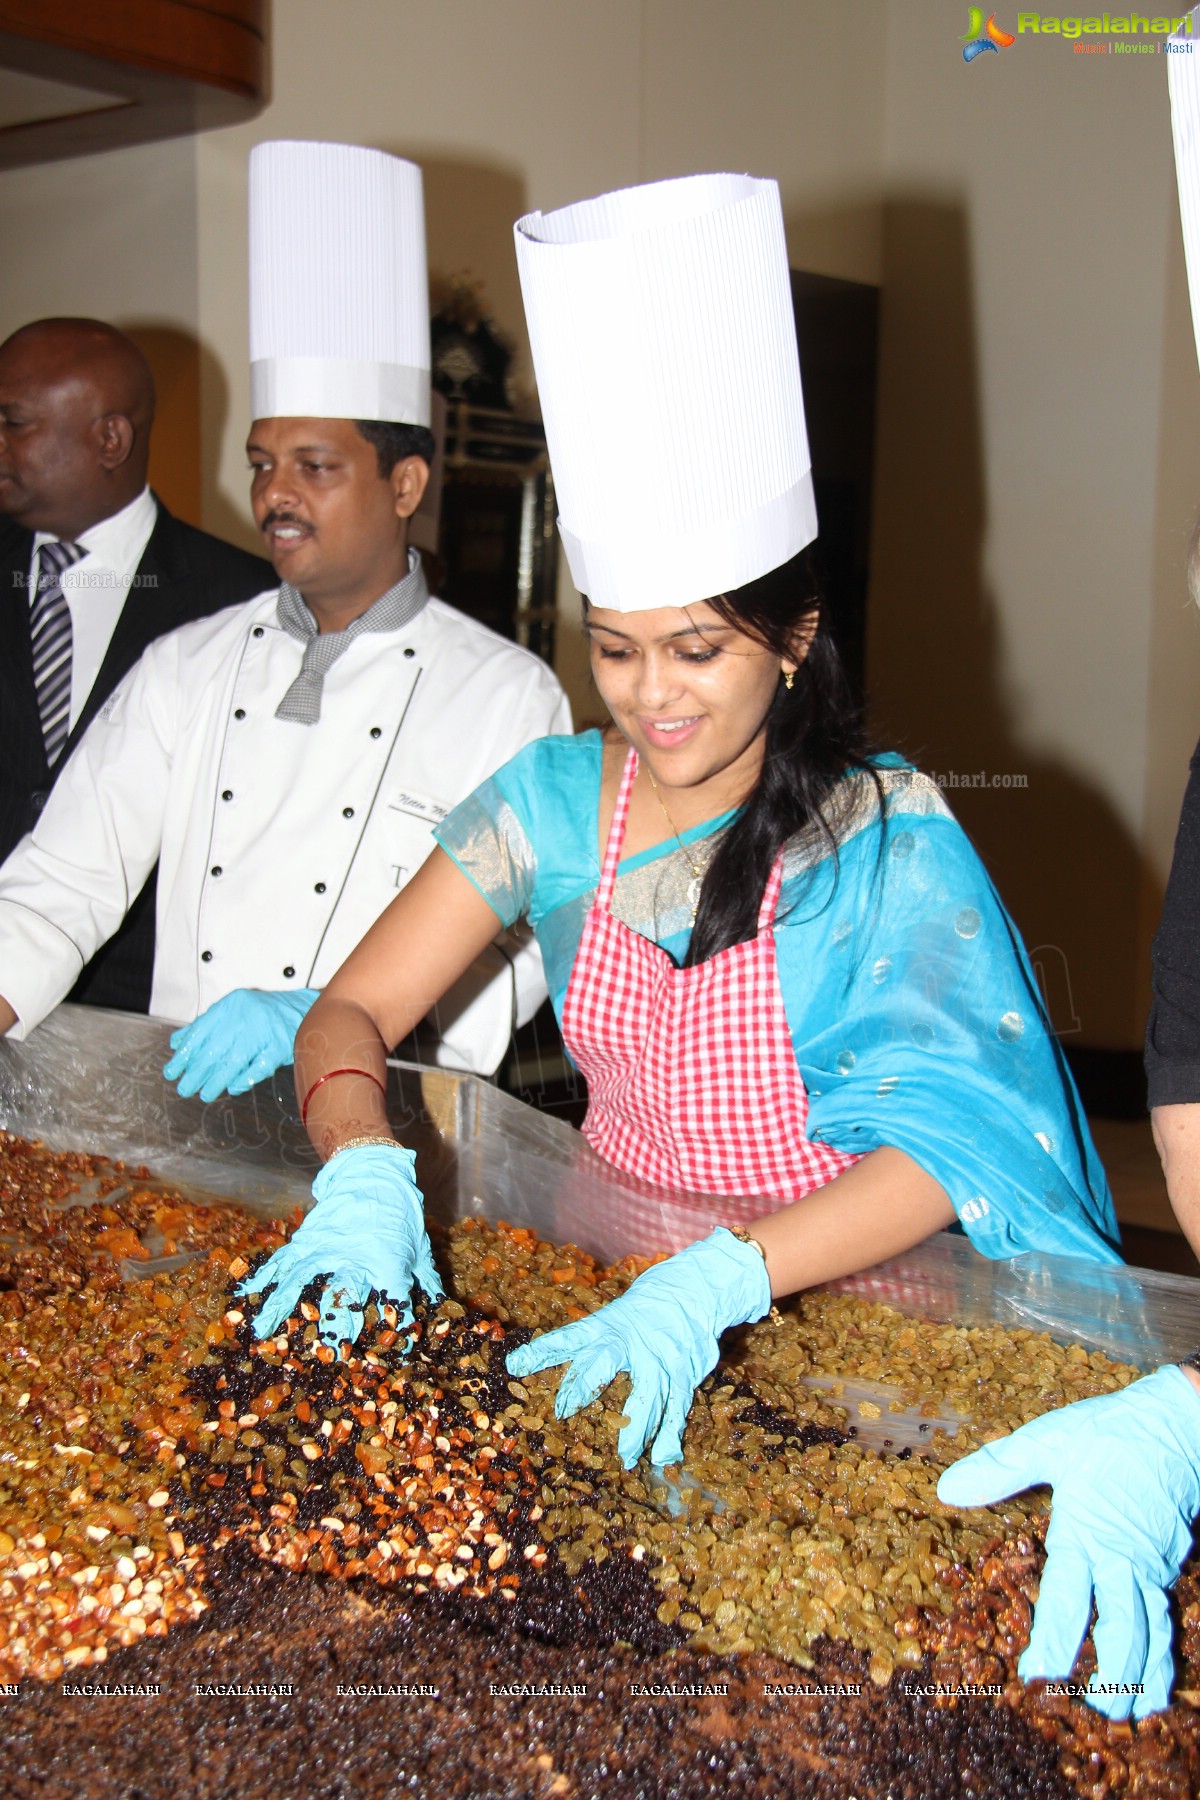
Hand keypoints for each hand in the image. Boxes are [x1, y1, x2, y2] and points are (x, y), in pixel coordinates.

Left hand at [164, 987, 318, 1101]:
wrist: (306, 1008)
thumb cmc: (267, 1012)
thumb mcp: (233, 1010)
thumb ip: (205, 1025)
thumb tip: (176, 1043)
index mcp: (231, 1005)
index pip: (200, 1031)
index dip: (185, 1054)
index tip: (172, 1071)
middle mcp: (246, 1015)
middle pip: (214, 1048)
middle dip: (196, 1071)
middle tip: (184, 1088)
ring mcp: (265, 1030)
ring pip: (234, 1060)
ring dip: (216, 1080)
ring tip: (204, 1094)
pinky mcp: (282, 1045)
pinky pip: (260, 1066)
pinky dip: (245, 1078)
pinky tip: (232, 1088)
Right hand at [236, 1143, 442, 1346]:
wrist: (371, 1174)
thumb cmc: (400, 1212)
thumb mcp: (419, 1246)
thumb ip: (425, 1280)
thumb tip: (439, 1308)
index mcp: (387, 1263)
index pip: (395, 1304)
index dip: (400, 1330)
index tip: (399, 1350)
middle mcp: (353, 1260)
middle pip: (341, 1303)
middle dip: (336, 1332)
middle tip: (330, 1356)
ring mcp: (326, 1248)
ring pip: (301, 1284)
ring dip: (283, 1310)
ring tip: (265, 1334)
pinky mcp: (308, 1238)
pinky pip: (284, 1260)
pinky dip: (264, 1276)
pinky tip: (246, 1294)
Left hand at [505, 1228, 770, 1468]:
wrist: (692, 1290)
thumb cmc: (638, 1314)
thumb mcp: (607, 1324)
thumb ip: (576, 1350)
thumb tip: (520, 1367)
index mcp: (605, 1326)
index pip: (568, 1337)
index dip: (541, 1351)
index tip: (514, 1365)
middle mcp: (629, 1340)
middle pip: (605, 1360)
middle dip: (586, 1384)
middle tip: (565, 1410)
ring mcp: (660, 1355)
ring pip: (647, 1394)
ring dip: (637, 1428)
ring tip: (627, 1458)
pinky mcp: (684, 1370)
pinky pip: (677, 1405)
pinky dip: (670, 1432)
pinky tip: (663, 1456)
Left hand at [937, 1365, 1199, 1718]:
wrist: (1177, 1424)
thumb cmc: (1108, 1432)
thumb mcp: (1048, 1440)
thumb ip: (999, 1469)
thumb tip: (946, 1491)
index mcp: (1086, 1532)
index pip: (1068, 1596)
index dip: (1053, 1638)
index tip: (1035, 1674)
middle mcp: (1122, 1559)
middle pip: (1122, 1630)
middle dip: (1108, 1676)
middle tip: (1088, 1714)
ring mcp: (1151, 1567)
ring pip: (1151, 1634)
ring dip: (1139, 1677)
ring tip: (1124, 1718)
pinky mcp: (1170, 1568)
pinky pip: (1166, 1621)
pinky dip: (1162, 1657)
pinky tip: (1156, 1686)